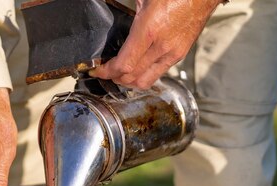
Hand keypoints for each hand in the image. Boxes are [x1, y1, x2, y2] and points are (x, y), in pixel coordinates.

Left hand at [89, 0, 221, 88]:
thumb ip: (126, 12)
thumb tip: (108, 13)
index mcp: (149, 31)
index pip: (124, 65)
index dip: (106, 72)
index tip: (97, 70)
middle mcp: (162, 46)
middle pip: (131, 77)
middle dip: (114, 78)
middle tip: (104, 72)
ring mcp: (172, 53)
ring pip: (145, 81)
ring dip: (128, 81)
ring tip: (118, 74)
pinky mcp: (180, 54)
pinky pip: (157, 74)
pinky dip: (143, 75)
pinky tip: (136, 67)